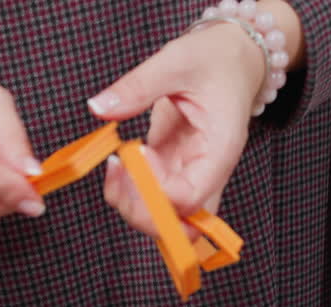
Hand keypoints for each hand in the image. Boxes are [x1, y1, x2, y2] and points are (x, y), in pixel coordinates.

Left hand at [89, 23, 266, 235]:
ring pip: (164, 220)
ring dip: (131, 206)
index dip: (155, 189)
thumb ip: (138, 86)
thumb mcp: (177, 60)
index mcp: (220, 149)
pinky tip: (117, 165)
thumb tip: (99, 107)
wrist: (232, 59)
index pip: (189, 197)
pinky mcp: (173, 173)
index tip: (136, 153)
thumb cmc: (214, 59)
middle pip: (179, 224)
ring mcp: (190, 177)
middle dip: (140, 209)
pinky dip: (128, 195)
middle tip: (118, 169)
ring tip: (115, 166)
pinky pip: (152, 202)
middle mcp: (208, 173)